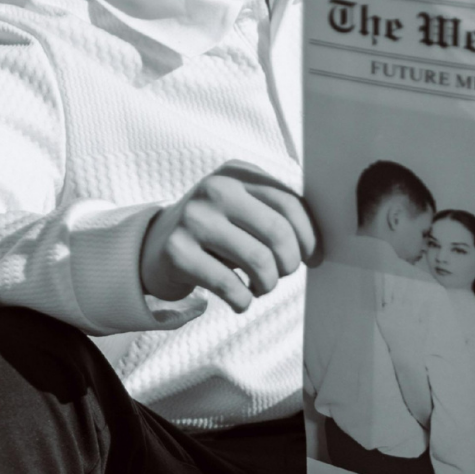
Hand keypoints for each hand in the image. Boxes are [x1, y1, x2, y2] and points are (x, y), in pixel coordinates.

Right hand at [139, 161, 316, 309]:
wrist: (155, 247)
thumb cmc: (217, 232)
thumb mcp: (245, 210)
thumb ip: (279, 215)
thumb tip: (319, 247)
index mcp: (238, 173)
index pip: (290, 203)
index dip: (310, 236)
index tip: (314, 258)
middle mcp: (215, 189)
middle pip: (278, 233)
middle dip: (289, 264)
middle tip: (282, 275)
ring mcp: (194, 218)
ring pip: (258, 261)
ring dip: (267, 285)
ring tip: (261, 287)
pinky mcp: (177, 251)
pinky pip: (229, 285)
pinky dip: (243, 300)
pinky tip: (240, 300)